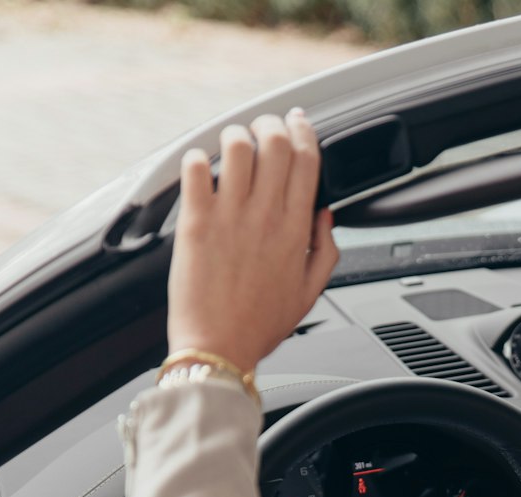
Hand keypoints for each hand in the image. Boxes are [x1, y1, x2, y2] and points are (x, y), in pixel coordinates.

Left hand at [167, 110, 338, 374]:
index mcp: (296, 233)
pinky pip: (195, 168)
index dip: (304, 131)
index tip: (297, 123)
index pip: (307, 162)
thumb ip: (325, 251)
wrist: (218, 350)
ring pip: (237, 145)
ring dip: (234, 135)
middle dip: (270, 123)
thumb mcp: (308, 294)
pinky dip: (196, 158)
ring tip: (229, 145)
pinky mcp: (196, 223)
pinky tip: (198, 167)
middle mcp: (266, 219)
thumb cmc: (258, 327)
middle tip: (262, 127)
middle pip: (276, 143)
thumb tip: (325, 215)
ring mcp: (230, 218)